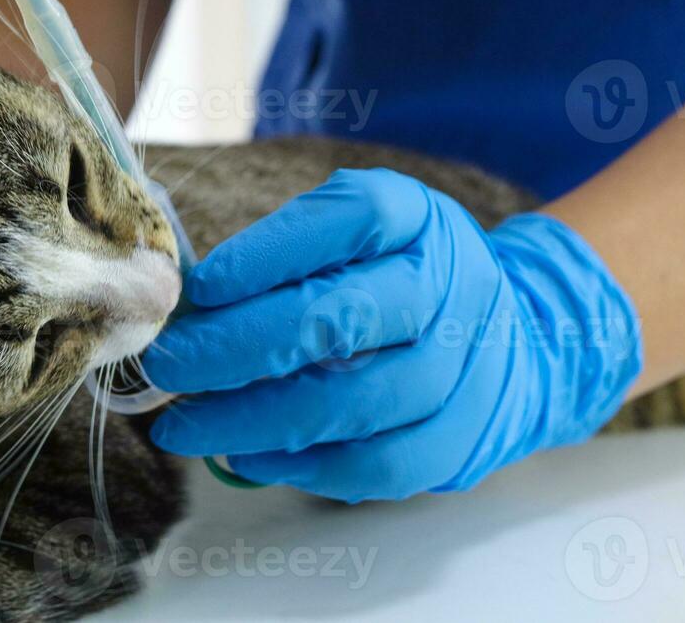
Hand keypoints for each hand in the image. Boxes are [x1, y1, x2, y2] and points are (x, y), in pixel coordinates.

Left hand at [143, 168, 641, 501]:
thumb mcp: (360, 237)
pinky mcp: (463, 437)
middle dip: (236, 347)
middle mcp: (451, 283)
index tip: (199, 288)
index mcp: (419, 218)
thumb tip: (184, 305)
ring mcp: (464, 366)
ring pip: (353, 402)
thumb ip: (285, 257)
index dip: (268, 253)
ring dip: (253, 420)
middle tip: (169, 365)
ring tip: (185, 425)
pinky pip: (376, 465)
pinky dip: (301, 466)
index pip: (349, 219)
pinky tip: (246, 456)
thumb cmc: (401, 280)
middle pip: (341, 316)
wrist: (515, 340)